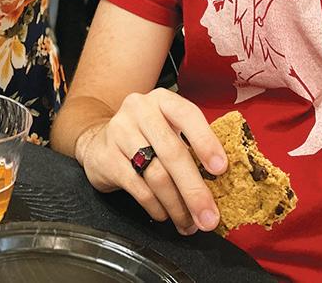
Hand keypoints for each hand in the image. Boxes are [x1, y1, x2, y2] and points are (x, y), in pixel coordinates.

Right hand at [75, 88, 226, 234]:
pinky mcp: (106, 156)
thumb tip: (221, 186)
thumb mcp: (168, 129)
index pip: (187, 115)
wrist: (100, 140)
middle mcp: (139, 110)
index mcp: (162, 100)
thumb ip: (192, 147)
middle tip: (208, 217)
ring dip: (177, 206)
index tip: (220, 169)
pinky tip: (165, 214)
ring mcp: (119, 131)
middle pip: (172, 152)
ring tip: (188, 222)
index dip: (206, 142)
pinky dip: (157, 207)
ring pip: (156, 175)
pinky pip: (139, 188)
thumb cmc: (145, 137)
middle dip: (194, 190)